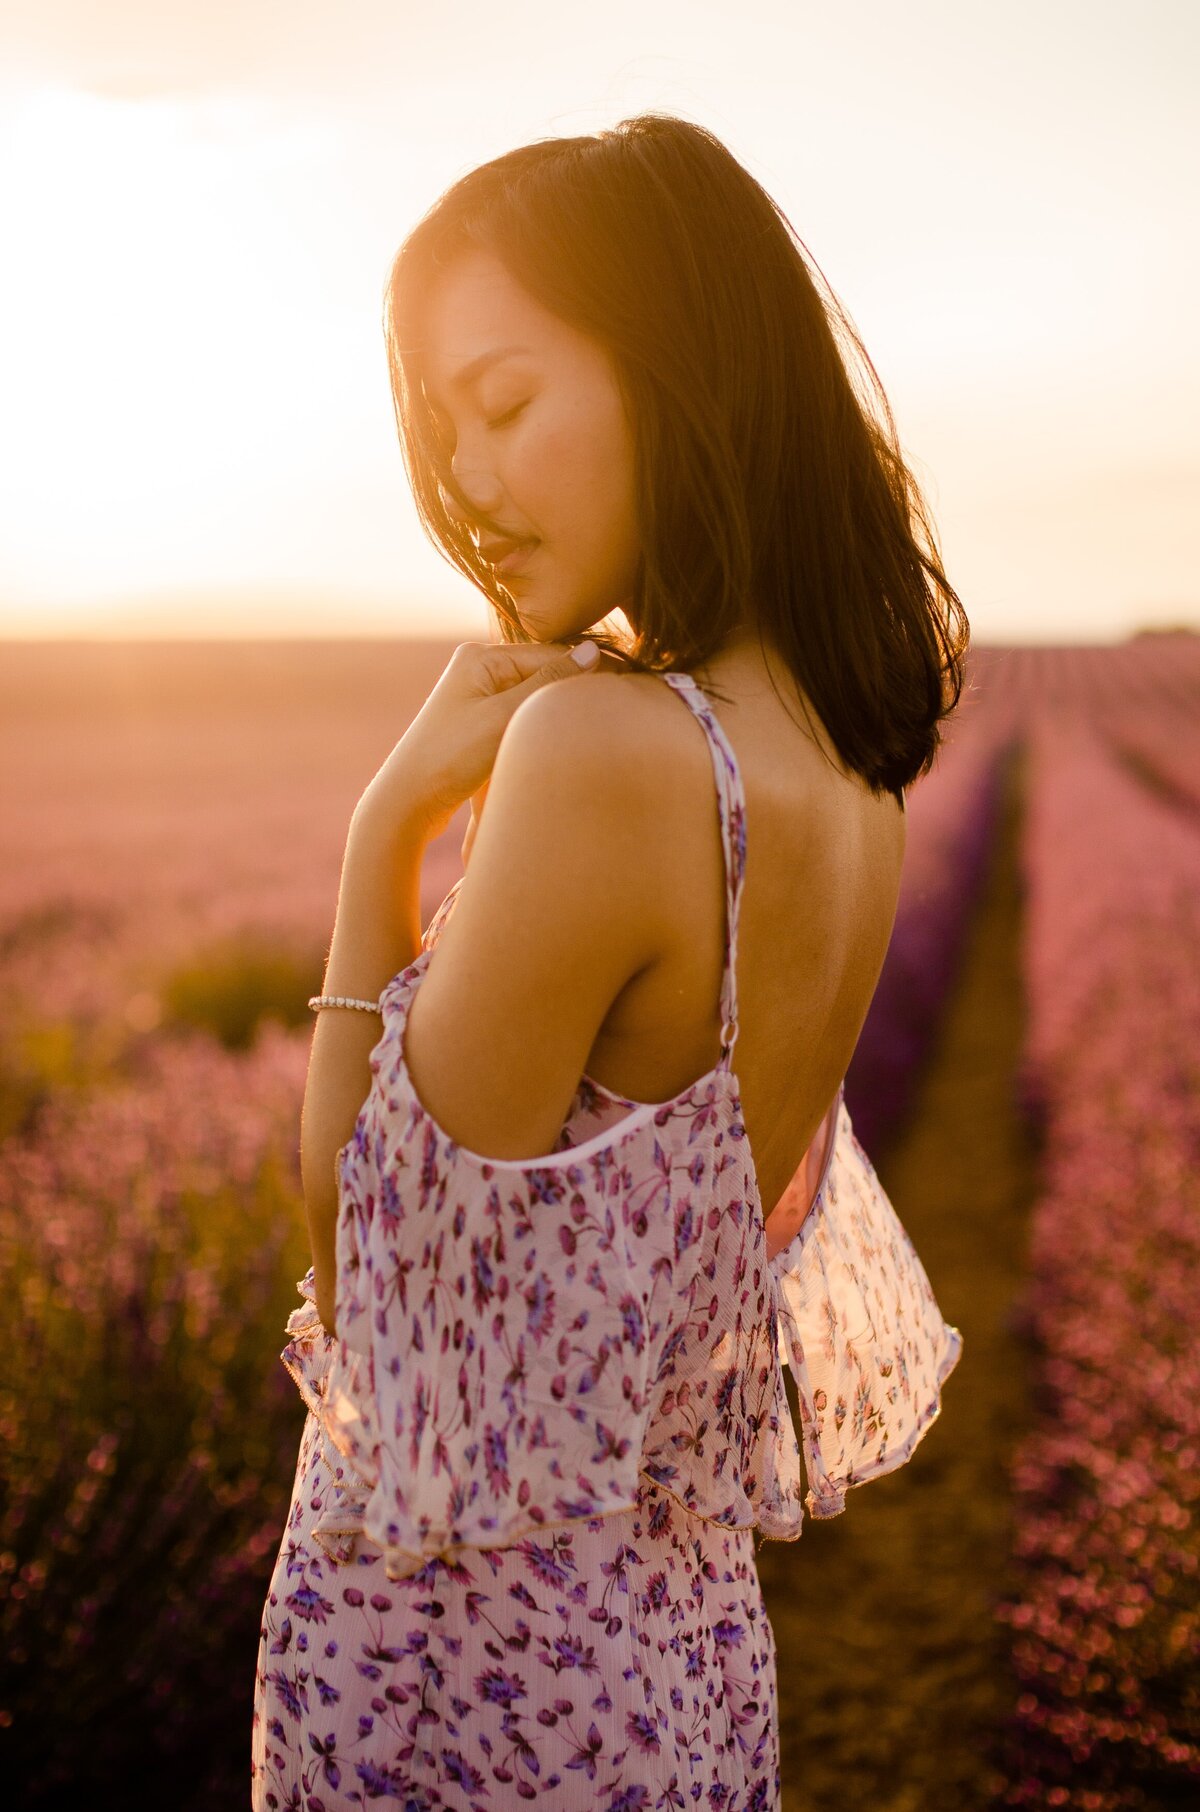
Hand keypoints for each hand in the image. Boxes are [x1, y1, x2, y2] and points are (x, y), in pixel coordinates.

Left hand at [357, 638, 602, 845]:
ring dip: (557, 714)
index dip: (589, 673)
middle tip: (614, 714)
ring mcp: (479, 696)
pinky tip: (558, 742)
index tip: (626, 692)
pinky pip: (522, 717)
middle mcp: (479, 668)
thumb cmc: (450, 758)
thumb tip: (592, 652)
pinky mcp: (480, 723)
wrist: (406, 802)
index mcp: (481, 656)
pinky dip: (540, 728)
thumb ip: (546, 683)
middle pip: (545, 674)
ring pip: (536, 698)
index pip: (552, 655)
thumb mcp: (502, 718)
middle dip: (573, 694)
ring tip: (592, 729)